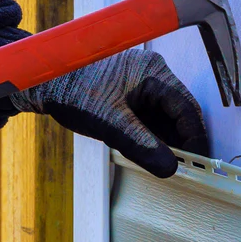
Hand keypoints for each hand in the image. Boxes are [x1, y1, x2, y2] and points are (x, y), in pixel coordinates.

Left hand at [10, 48, 207, 177]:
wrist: (42, 84)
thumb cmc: (72, 92)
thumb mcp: (109, 123)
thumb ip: (141, 146)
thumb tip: (170, 168)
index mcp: (153, 72)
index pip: (187, 108)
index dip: (195, 138)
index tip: (198, 163)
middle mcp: (153, 75)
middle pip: (180, 113)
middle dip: (182, 141)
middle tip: (185, 169)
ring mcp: (142, 84)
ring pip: (166, 118)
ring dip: (166, 141)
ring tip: (164, 164)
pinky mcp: (131, 95)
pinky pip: (151, 118)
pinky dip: (152, 136)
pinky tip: (148, 153)